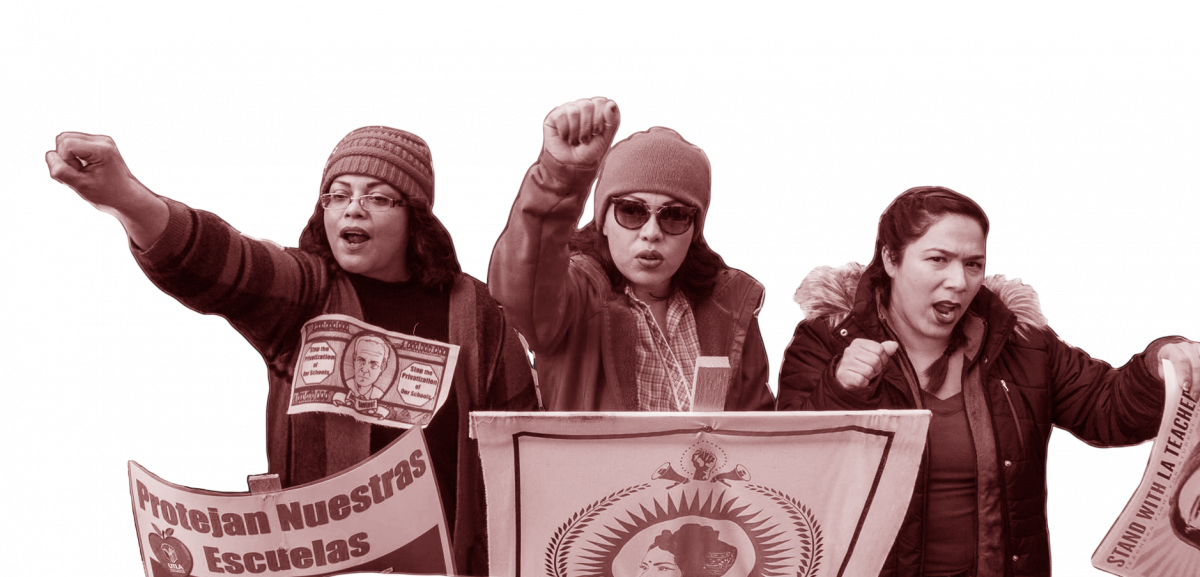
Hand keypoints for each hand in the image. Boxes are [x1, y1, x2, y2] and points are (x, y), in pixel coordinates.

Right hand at [46, 131, 167, 246]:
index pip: (67, 144)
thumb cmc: (105, 193)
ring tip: (84, 170)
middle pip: (65, 139)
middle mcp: (103, 140)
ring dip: (69, 157)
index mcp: (101, 149)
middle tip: (81, 172)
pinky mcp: (99, 142)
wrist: (125, 195)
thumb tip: (51, 155)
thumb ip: (62, 171)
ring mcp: (102, 140)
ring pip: (67, 140)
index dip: (66, 161)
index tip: (80, 173)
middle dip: (66, 157)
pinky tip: (86, 167)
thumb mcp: (81, 185)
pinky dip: (74, 156)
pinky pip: (75, 143)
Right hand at [542, 96, 620, 164]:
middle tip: (585, 139)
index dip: (599, 119)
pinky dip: (564, 130)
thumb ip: (611, 121)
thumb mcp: (604, 138)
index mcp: (595, 109)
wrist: (573, 164)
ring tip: (575, 141)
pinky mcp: (555, 116)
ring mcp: (568, 110)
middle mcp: (581, 106)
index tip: (597, 133)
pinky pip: (560, 116)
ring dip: (575, 131)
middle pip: (586, 105)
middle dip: (587, 126)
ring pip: (573, 111)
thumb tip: (611, 104)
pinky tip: (565, 137)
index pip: (599, 102)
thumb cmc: (589, 150)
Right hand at [836, 339, 900, 390]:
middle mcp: (850, 350)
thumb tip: (895, 345)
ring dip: (870, 376)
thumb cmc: (863, 364)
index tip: (877, 362)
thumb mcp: (874, 355)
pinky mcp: (843, 374)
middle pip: (875, 360)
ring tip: (864, 374)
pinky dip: (864, 382)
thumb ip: (885, 349)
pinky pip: (861, 380)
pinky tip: (860, 380)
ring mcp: (845, 362)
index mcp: (858, 343)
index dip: (883, 358)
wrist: (847, 377)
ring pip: (869, 371)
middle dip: (877, 368)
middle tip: (871, 370)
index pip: (880, 349)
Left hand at [1158, 340, 1199, 395]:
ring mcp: (1197, 348)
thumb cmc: (1169, 365)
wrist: (1174, 355)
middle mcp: (1186, 347)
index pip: (1180, 361)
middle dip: (1196, 382)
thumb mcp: (1165, 371)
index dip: (1184, 374)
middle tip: (1194, 396)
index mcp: (1172, 349)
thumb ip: (1170, 378)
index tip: (1185, 387)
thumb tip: (1180, 391)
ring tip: (1199, 393)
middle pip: (1195, 364)